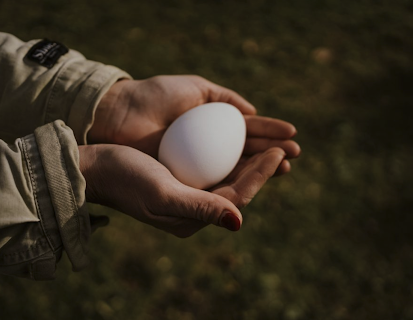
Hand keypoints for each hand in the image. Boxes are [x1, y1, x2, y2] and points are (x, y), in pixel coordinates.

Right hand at [79, 144, 285, 236]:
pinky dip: (230, 155)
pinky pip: (214, 167)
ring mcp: (188, 194)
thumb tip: (239, 222)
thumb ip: (200, 208)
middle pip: (238, 188)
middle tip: (288, 148)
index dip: (261, 176)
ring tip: (273, 146)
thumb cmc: (126, 178)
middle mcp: (194, 209)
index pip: (237, 197)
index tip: (280, 153)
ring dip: (252, 162)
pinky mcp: (181, 180)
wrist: (96, 168)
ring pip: (229, 177)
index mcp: (192, 219)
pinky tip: (240, 141)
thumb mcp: (163, 192)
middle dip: (264, 169)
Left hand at [88, 75, 299, 172]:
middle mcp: (205, 152)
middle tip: (294, 154)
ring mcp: (194, 170)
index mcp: (210, 130)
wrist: (118, 114)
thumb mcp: (194, 89)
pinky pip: (212, 186)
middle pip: (244, 155)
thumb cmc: (153, 98)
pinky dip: (233, 184)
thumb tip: (251, 112)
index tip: (291, 135)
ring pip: (233, 172)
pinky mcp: (181, 185)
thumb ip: (223, 98)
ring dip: (259, 171)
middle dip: (271, 155)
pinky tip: (253, 181)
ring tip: (282, 166)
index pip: (245, 134)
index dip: (268, 136)